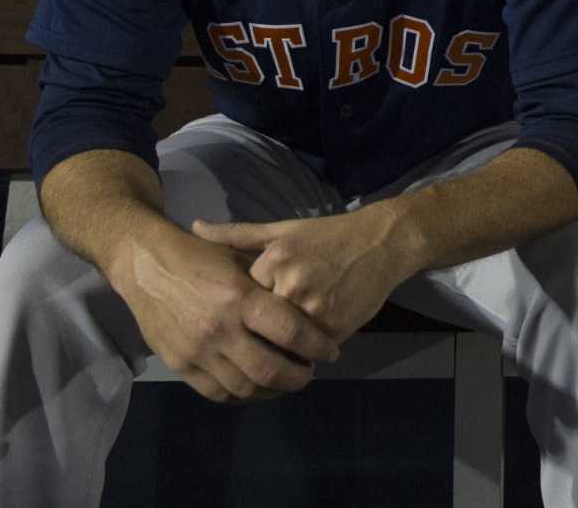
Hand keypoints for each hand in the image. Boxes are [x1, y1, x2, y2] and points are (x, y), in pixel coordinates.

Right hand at [110, 226, 340, 404]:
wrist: (145, 266)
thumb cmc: (199, 256)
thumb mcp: (238, 259)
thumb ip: (268, 284)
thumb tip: (305, 305)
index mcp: (239, 297)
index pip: (291, 331)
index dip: (317, 346)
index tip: (330, 352)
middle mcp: (220, 328)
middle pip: (271, 369)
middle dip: (298, 376)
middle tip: (309, 371)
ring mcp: (197, 351)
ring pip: (245, 387)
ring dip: (272, 389)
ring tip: (284, 380)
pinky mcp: (179, 364)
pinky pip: (217, 393)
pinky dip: (241, 395)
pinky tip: (255, 386)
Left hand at [192, 205, 416, 345]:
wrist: (382, 243)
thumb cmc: (328, 236)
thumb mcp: (282, 230)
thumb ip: (238, 234)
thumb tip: (195, 227)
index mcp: (274, 260)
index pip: (242, 298)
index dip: (245, 305)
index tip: (247, 306)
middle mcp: (290, 285)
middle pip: (259, 324)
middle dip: (259, 331)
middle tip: (260, 333)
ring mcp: (314, 309)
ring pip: (282, 342)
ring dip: (280, 346)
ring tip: (281, 343)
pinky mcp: (334, 327)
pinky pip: (308, 350)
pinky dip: (305, 350)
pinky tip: (306, 344)